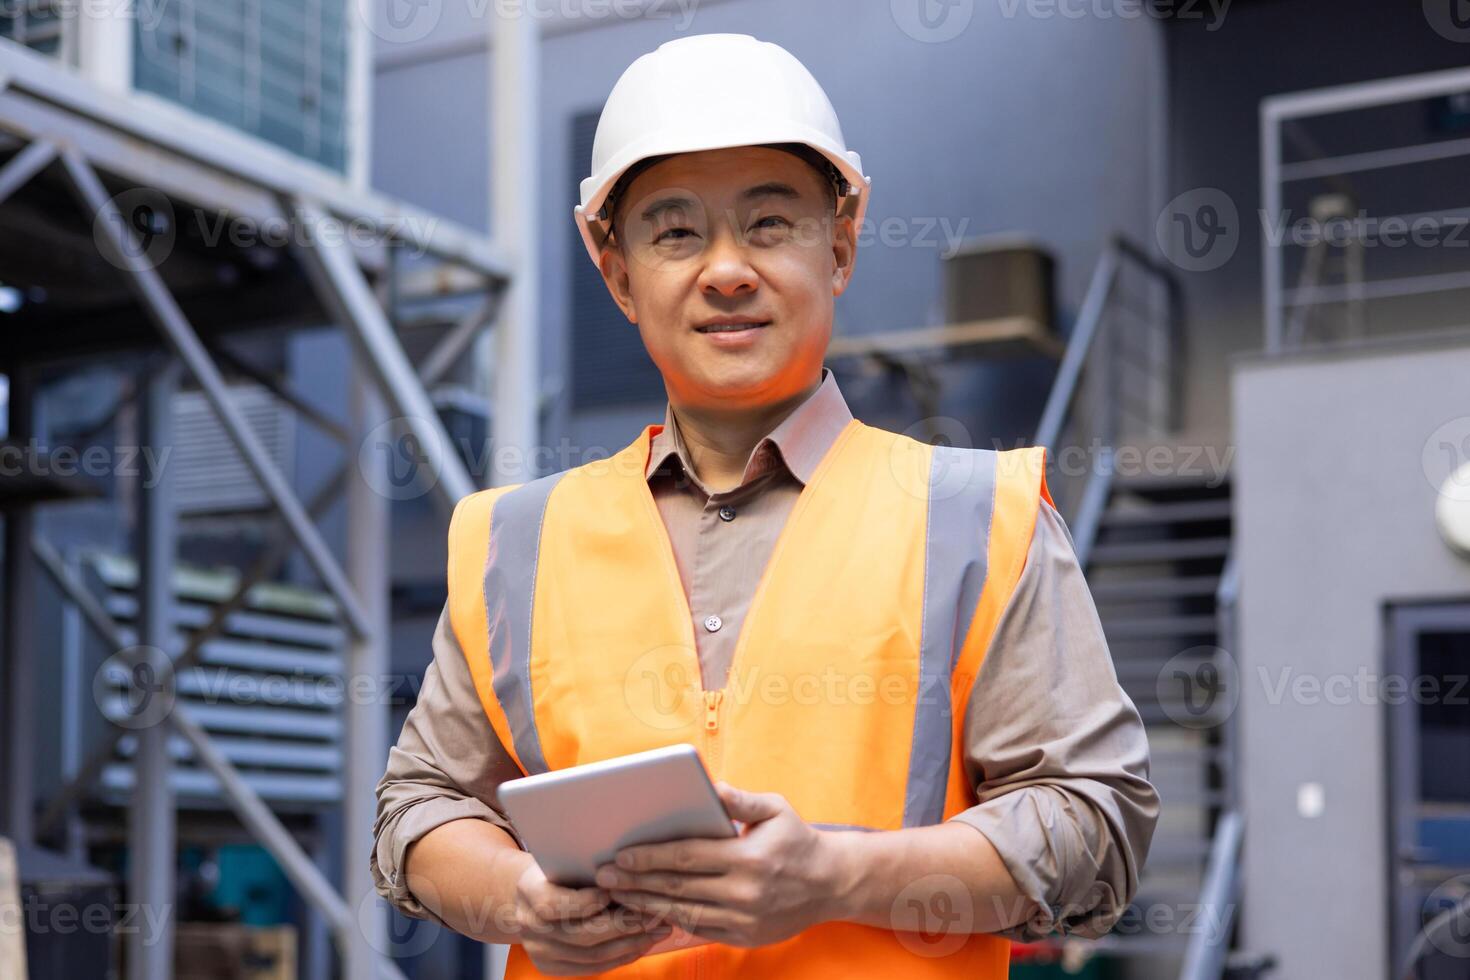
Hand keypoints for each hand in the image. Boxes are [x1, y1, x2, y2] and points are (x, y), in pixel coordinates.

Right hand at [513, 860, 671, 974]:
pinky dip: (622, 957)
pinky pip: (593, 968)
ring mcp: (540, 952)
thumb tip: (631, 869)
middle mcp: (529, 927)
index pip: (554, 905)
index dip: (587, 902)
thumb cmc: (559, 869)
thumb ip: (589, 866)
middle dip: (624, 926)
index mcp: (529, 892)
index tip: (616, 890)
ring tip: (658, 930)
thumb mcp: (566, 859)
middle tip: (655, 915)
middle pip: (581, 935)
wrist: (531, 896)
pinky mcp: (552, 968)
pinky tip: (643, 944)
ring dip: (631, 944)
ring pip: (592, 955)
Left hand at [592, 781, 844, 947]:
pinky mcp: (743, 937)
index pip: (687, 857)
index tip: (620, 855)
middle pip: (677, 887)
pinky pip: (699, 928)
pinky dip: (670, 919)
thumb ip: (740, 800)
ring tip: (617, 895)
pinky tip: (648, 909)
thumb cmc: (797, 840)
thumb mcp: (775, 809)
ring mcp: (743, 919)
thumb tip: (710, 785)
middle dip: (636, 882)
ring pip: (683, 912)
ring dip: (645, 903)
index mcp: (748, 858)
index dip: (650, 857)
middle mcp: (744, 892)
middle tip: (602, 877)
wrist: (831, 884)